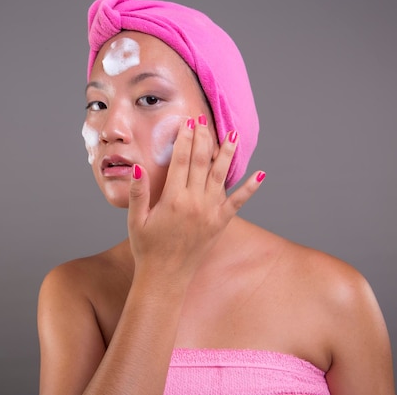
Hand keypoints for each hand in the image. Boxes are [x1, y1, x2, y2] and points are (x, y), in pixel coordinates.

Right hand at [127, 115, 263, 277]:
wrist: (165, 277)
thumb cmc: (147, 248)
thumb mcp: (135, 219)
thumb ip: (137, 192)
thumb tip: (137, 168)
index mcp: (173, 199)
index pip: (180, 160)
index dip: (184, 139)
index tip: (187, 122)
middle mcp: (195, 203)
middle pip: (201, 162)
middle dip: (203, 138)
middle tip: (203, 119)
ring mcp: (210, 213)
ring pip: (221, 175)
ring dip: (226, 153)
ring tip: (232, 134)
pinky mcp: (220, 223)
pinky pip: (238, 202)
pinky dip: (250, 188)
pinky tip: (261, 174)